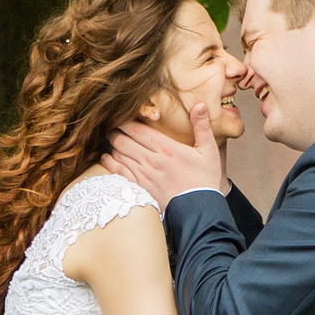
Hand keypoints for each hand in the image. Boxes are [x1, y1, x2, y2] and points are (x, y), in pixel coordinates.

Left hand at [104, 106, 227, 206]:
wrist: (199, 210)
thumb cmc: (205, 180)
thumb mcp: (209, 151)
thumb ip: (202, 126)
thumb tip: (200, 104)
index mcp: (166, 148)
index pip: (137, 129)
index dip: (124, 120)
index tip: (120, 114)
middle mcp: (151, 160)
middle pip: (122, 140)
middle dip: (114, 130)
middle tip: (112, 125)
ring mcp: (143, 175)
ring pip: (118, 154)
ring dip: (112, 145)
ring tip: (111, 139)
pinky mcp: (140, 188)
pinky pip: (118, 172)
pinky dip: (109, 163)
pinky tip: (106, 158)